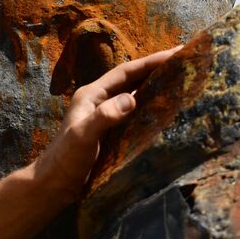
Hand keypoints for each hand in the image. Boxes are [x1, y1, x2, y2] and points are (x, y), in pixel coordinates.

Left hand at [33, 45, 183, 201]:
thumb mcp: (83, 135)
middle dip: (157, 71)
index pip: (126, 72)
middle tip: (185, 63)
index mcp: (92, 95)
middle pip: (133, 81)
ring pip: (136, 97)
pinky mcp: (111, 134)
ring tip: (182, 83)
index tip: (176, 53)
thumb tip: (131, 99)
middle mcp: (100, 102)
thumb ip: (104, 116)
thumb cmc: (65, 159)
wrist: (54, 185)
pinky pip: (136, 116)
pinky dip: (151, 111)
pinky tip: (167, 113)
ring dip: (156, 89)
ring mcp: (106, 118)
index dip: (151, 62)